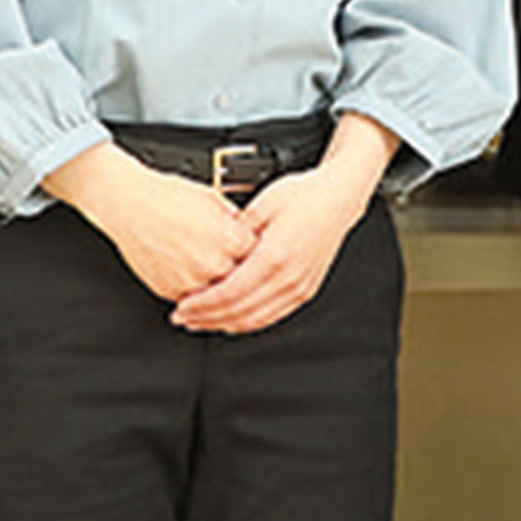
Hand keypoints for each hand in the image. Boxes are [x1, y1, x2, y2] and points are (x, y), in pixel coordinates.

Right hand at [42, 141, 254, 303]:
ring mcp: (191, 282)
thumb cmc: (165, 196)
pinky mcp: (171, 291)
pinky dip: (191, 288)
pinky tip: (184, 267)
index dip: (253, 252)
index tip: (250, 250)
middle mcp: (213, 265)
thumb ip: (234, 219)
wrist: (128, 205)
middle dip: (236, 269)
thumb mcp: (212, 198)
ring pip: (215, 293)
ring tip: (202, 262)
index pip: (258, 256)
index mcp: (229, 240)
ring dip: (214, 282)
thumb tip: (245, 228)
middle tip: (225, 257)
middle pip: (239, 278)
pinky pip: (190, 297)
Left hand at [172, 114, 400, 335]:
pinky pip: (272, 317)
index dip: (202, 305)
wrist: (337, 199)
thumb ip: (234, 230)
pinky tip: (231, 319)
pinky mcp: (304, 291)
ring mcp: (299, 287)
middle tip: (184, 318)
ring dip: (224, 324)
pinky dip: (247, 322)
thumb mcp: (261, 203)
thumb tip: (210, 247)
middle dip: (207, 318)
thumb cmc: (304, 196)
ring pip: (256, 320)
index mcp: (276, 255)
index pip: (230, 293)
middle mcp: (289, 277)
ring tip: (201, 321)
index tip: (182, 307)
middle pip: (239, 311)